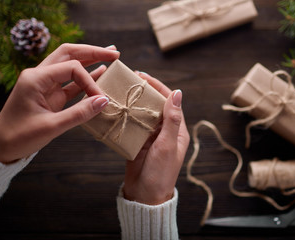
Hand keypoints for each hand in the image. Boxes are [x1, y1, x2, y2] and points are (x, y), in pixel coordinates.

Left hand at [0, 43, 119, 162]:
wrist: (2, 146)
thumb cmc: (20, 136)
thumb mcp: (51, 126)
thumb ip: (79, 113)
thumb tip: (104, 101)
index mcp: (35, 78)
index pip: (72, 69)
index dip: (90, 81)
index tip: (101, 100)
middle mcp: (39, 75)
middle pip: (69, 54)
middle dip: (93, 52)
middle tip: (114, 53)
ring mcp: (45, 83)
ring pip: (70, 64)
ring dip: (90, 59)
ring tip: (111, 56)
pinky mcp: (50, 94)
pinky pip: (70, 81)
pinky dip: (86, 77)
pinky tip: (100, 72)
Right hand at [123, 72, 189, 204]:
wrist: (145, 195)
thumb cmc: (161, 172)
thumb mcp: (168, 144)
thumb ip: (172, 119)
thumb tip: (177, 93)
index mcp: (177, 130)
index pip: (170, 102)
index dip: (158, 87)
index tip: (144, 76)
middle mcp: (164, 131)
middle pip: (155, 105)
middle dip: (144, 92)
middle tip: (129, 80)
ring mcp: (150, 136)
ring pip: (143, 113)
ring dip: (134, 102)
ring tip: (121, 90)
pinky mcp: (138, 142)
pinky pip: (133, 124)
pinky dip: (126, 115)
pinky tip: (117, 108)